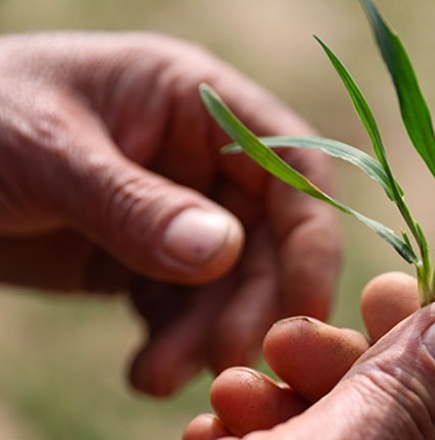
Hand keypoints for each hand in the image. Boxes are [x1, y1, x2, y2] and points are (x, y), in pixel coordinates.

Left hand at [0, 32, 339, 395]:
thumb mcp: (49, 153)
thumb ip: (135, 204)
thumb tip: (222, 253)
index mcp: (195, 100)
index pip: (290, 162)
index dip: (311, 231)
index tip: (305, 302)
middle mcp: (200, 156)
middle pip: (268, 235)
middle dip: (252, 300)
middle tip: (226, 359)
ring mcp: (175, 210)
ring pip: (229, 282)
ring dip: (209, 334)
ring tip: (162, 377)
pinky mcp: (144, 257)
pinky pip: (181, 307)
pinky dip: (173, 345)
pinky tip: (145, 373)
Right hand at [184, 272, 434, 439]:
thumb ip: (412, 389)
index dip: (433, 351)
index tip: (386, 289)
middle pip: (393, 415)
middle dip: (334, 365)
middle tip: (282, 339)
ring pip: (331, 429)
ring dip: (275, 396)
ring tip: (227, 390)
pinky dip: (248, 432)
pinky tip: (206, 428)